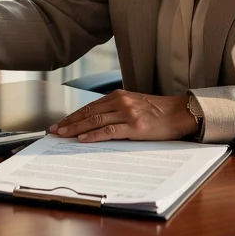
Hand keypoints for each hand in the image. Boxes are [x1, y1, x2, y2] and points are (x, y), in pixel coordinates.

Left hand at [49, 90, 196, 142]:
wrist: (180, 113)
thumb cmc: (157, 112)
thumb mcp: (133, 104)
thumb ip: (116, 109)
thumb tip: (95, 122)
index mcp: (118, 96)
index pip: (89, 107)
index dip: (72, 115)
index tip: (60, 123)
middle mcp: (120, 102)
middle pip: (88, 113)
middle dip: (69, 122)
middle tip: (54, 130)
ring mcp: (127, 113)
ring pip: (95, 121)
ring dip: (76, 129)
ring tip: (63, 135)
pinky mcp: (135, 126)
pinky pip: (110, 131)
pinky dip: (94, 135)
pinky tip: (83, 139)